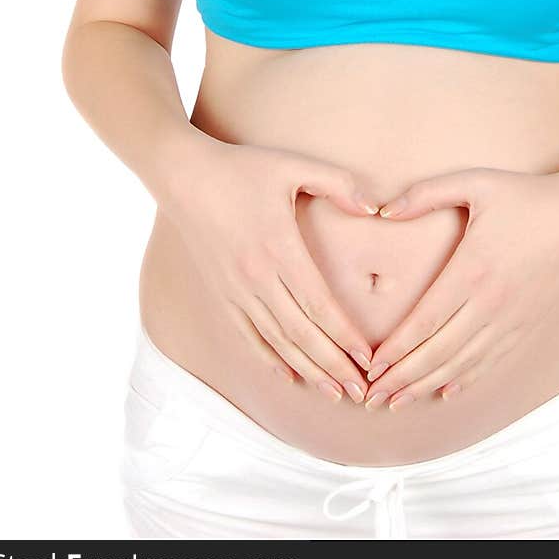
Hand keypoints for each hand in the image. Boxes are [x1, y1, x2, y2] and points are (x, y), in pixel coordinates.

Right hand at [161, 137, 381, 404]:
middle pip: (300, 333)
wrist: (184, 176)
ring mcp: (235, 289)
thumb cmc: (242, 168)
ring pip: (276, 341)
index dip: (344, 335)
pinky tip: (289, 376)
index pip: (318, 304)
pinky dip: (270, 359)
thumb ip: (338, 183)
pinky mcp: (221, 293)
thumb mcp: (293, 165)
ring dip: (307, 370)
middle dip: (333, 366)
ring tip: (334, 393)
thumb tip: (375, 206)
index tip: (368, 358)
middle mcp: (256, 277)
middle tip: (361, 392)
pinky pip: (248, 335)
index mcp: (278, 248)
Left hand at [362, 167, 558, 408]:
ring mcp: (511, 318)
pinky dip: (465, 379)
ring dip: (428, 385)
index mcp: (472, 269)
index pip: (425, 321)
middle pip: (439, 352)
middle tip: (373, 397)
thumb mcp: (475, 183)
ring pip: (463, 363)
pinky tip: (446, 391)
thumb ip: (426, 194)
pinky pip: (491, 360)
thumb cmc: (526, 197)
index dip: (396, 349)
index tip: (371, 367)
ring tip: (399, 402)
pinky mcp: (527, 325)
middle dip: (403, 378)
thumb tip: (384, 210)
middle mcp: (490, 302)